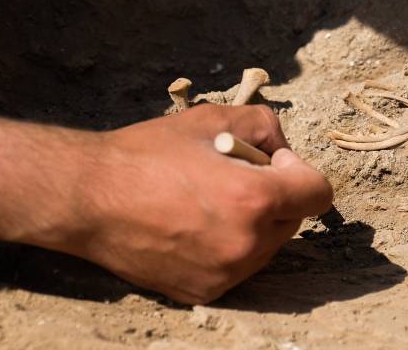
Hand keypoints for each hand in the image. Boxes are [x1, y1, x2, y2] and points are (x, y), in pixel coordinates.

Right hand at [52, 104, 332, 303]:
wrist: (89, 198)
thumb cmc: (148, 152)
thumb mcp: (212, 117)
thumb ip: (265, 125)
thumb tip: (282, 150)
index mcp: (255, 198)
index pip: (318, 193)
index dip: (299, 171)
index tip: (271, 161)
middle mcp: (247, 242)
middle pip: (292, 220)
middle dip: (273, 196)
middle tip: (230, 176)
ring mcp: (226, 272)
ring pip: (265, 246)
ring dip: (251, 223)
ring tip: (205, 201)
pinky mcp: (205, 291)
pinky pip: (236, 266)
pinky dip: (226, 247)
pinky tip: (190, 225)